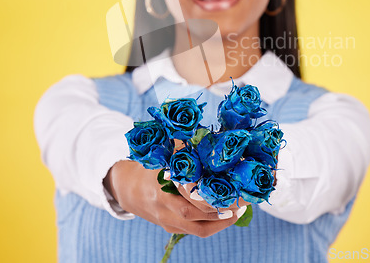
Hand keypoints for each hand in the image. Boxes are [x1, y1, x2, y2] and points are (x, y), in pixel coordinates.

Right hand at [103, 160, 244, 237]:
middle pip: (197, 218)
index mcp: (160, 189)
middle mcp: (164, 209)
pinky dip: (213, 224)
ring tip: (239, 211)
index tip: (231, 190)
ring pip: (199, 230)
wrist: (127, 189)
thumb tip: (209, 138)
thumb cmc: (149, 168)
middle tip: (242, 203)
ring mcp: (168, 221)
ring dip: (221, 223)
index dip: (211, 198)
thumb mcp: (162, 156)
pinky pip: (195, 230)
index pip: (189, 199)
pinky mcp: (171, 228)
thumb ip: (183, 149)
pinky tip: (226, 214)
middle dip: (222, 213)